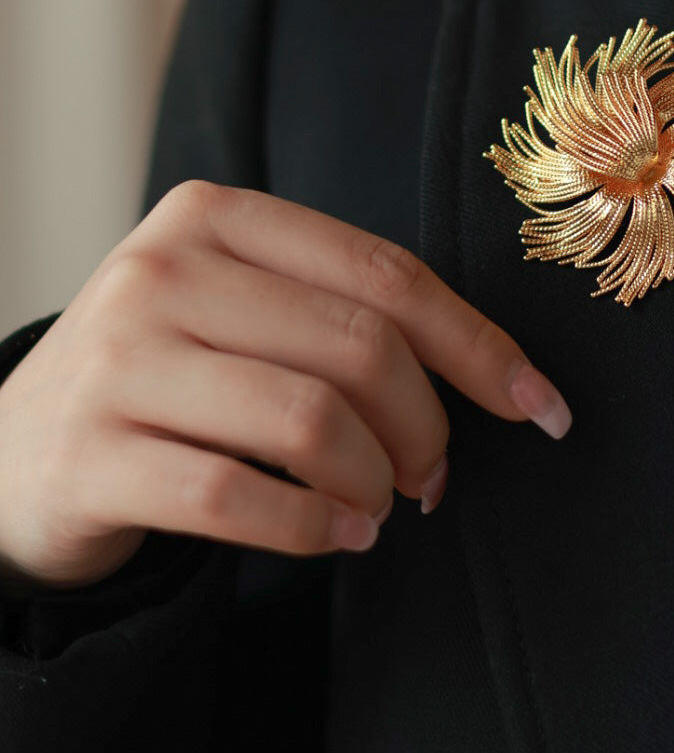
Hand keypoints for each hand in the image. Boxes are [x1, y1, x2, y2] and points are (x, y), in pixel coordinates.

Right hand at [0, 180, 571, 591]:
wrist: (15, 454)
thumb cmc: (167, 379)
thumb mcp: (238, 311)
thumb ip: (341, 316)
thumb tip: (499, 379)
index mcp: (214, 215)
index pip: (385, 274)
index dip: (479, 345)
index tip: (542, 408)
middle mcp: (160, 269)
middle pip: (359, 347)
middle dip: (426, 428)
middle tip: (432, 480)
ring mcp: (117, 359)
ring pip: (308, 420)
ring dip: (372, 482)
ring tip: (378, 510)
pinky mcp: (89, 452)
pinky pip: (237, 498)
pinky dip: (314, 529)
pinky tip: (337, 536)